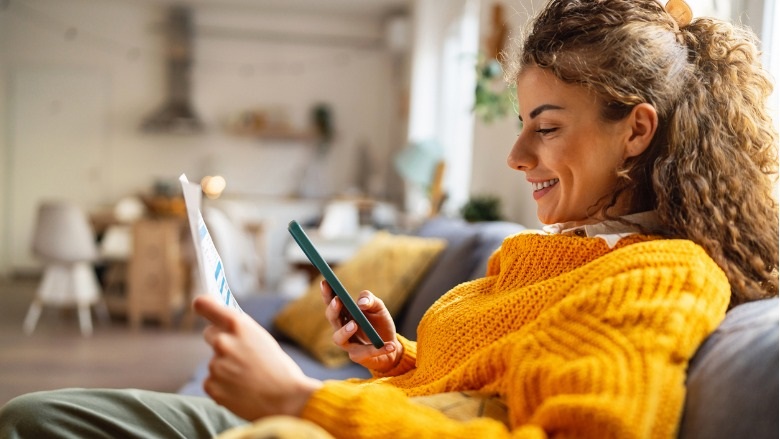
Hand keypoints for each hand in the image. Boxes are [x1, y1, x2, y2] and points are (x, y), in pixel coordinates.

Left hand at [194, 295, 321, 420]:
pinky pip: (212, 381)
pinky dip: (223, 386)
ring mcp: (215, 365)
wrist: (287, 400)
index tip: (201, 306)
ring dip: (225, 368)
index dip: (202, 305)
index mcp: (238, 325)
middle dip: (220, 341)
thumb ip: (241, 332)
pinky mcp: (211, 386)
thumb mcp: (262, 340)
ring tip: (248, 378)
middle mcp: (223, 342)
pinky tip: (241, 391)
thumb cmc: (279, 369)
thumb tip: (223, 327)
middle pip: (209, 334)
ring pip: (214, 362)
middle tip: (238, 354)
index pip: (204, 305)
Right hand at [320, 280, 402, 372]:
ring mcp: (348, 343)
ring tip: (354, 324)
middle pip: (332, 319)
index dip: (327, 293)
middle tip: (337, 300)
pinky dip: (378, 349)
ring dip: (344, 331)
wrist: (392, 346)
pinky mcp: (358, 356)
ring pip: (338, 339)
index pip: (332, 302)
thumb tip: (361, 303)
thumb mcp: (379, 308)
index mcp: (345, 313)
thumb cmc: (381, 324)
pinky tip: (390, 345)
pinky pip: (365, 353)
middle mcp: (342, 328)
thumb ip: (370, 300)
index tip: (326, 282)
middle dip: (333, 310)